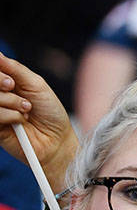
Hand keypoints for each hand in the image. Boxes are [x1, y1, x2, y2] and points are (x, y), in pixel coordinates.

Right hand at [0, 52, 76, 191]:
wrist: (58, 140)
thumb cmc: (50, 112)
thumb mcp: (36, 85)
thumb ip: (15, 69)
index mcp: (6, 83)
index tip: (10, 80)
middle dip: (0, 83)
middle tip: (13, 88)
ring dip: (10, 101)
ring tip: (27, 109)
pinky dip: (10, 115)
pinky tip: (21, 120)